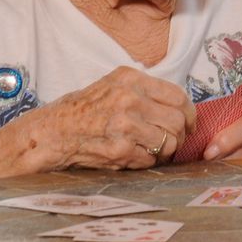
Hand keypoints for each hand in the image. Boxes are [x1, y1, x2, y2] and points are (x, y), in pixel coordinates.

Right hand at [27, 66, 195, 171]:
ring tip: (153, 150)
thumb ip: (145, 92)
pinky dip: (148, 162)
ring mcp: (125, 125)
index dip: (189, 114)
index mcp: (131, 79)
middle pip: (178, 121)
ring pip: (169, 142)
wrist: (52, 132)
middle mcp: (129, 99)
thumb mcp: (113, 86)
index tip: (189, 123)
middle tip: (172, 141)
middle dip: (180, 135)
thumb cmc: (83, 110)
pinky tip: (136, 157)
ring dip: (165, 151)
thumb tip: (180, 107)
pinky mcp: (119, 150)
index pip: (178, 96)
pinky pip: (150, 160)